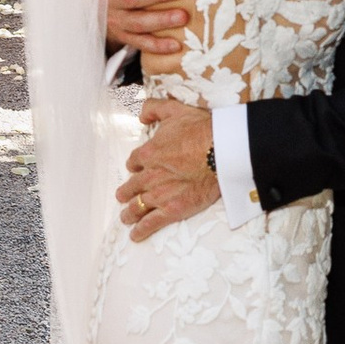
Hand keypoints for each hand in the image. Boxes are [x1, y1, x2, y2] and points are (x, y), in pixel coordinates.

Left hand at [117, 93, 218, 238]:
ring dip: (129, 213)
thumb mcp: (174, 109)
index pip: (135, 162)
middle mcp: (150, 176)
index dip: (135, 166)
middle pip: (132, 187)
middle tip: (123, 196)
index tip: (137, 169)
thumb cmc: (201, 130)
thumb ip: (153, 108)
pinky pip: (152, 223)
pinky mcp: (173, 209)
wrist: (221, 151)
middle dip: (126, 192)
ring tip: (126, 217)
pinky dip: (141, 230)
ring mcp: (160, 194)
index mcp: (149, 153)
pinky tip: (135, 235)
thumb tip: (141, 115)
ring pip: (138, 206)